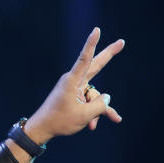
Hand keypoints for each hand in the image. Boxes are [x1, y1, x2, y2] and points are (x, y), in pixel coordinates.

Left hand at [25, 27, 124, 143]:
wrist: (42, 130)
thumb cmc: (59, 121)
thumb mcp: (84, 115)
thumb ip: (100, 105)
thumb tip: (107, 97)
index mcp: (72, 81)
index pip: (84, 58)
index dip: (91, 44)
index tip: (96, 31)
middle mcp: (74, 81)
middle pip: (96, 66)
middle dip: (109, 55)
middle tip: (122, 42)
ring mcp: (75, 89)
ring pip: (94, 95)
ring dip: (96, 111)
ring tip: (91, 125)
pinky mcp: (75, 97)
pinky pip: (89, 102)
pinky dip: (94, 113)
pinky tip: (101, 123)